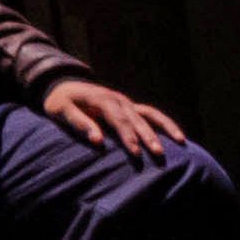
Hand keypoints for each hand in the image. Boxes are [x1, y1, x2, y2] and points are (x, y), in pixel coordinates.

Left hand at [46, 75, 197, 163]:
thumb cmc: (60, 102)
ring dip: (163, 129)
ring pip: (148, 115)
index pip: (117, 120)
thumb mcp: (61, 111)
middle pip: (135, 119)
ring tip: (179, 142)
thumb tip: (98, 140)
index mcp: (100, 100)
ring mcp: (126, 102)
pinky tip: (178, 137)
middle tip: (158, 154)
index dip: (127, 136)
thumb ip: (79, 123)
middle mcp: (117, 100)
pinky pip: (151, 114)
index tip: (136, 153)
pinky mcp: (130, 107)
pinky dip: (165, 123)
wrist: (62, 86)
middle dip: (148, 136)